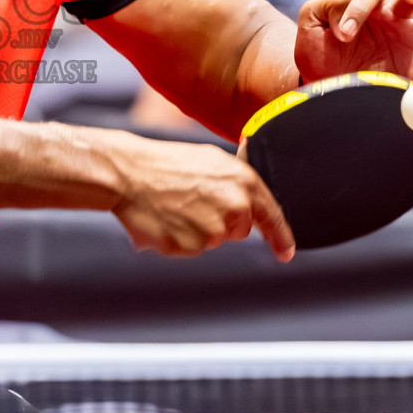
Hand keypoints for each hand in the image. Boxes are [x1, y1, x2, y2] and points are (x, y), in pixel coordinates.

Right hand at [110, 138, 294, 261]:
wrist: (127, 172)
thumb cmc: (166, 163)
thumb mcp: (210, 160)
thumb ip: (237, 180)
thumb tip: (252, 196)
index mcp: (244, 181)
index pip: (272, 216)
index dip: (280, 237)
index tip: (285, 253)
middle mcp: (235, 206)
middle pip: (238, 231)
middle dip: (221, 222)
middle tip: (191, 201)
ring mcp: (213, 228)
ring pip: (212, 241)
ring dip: (196, 230)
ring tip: (173, 205)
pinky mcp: (191, 246)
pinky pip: (190, 249)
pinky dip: (178, 238)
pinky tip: (165, 218)